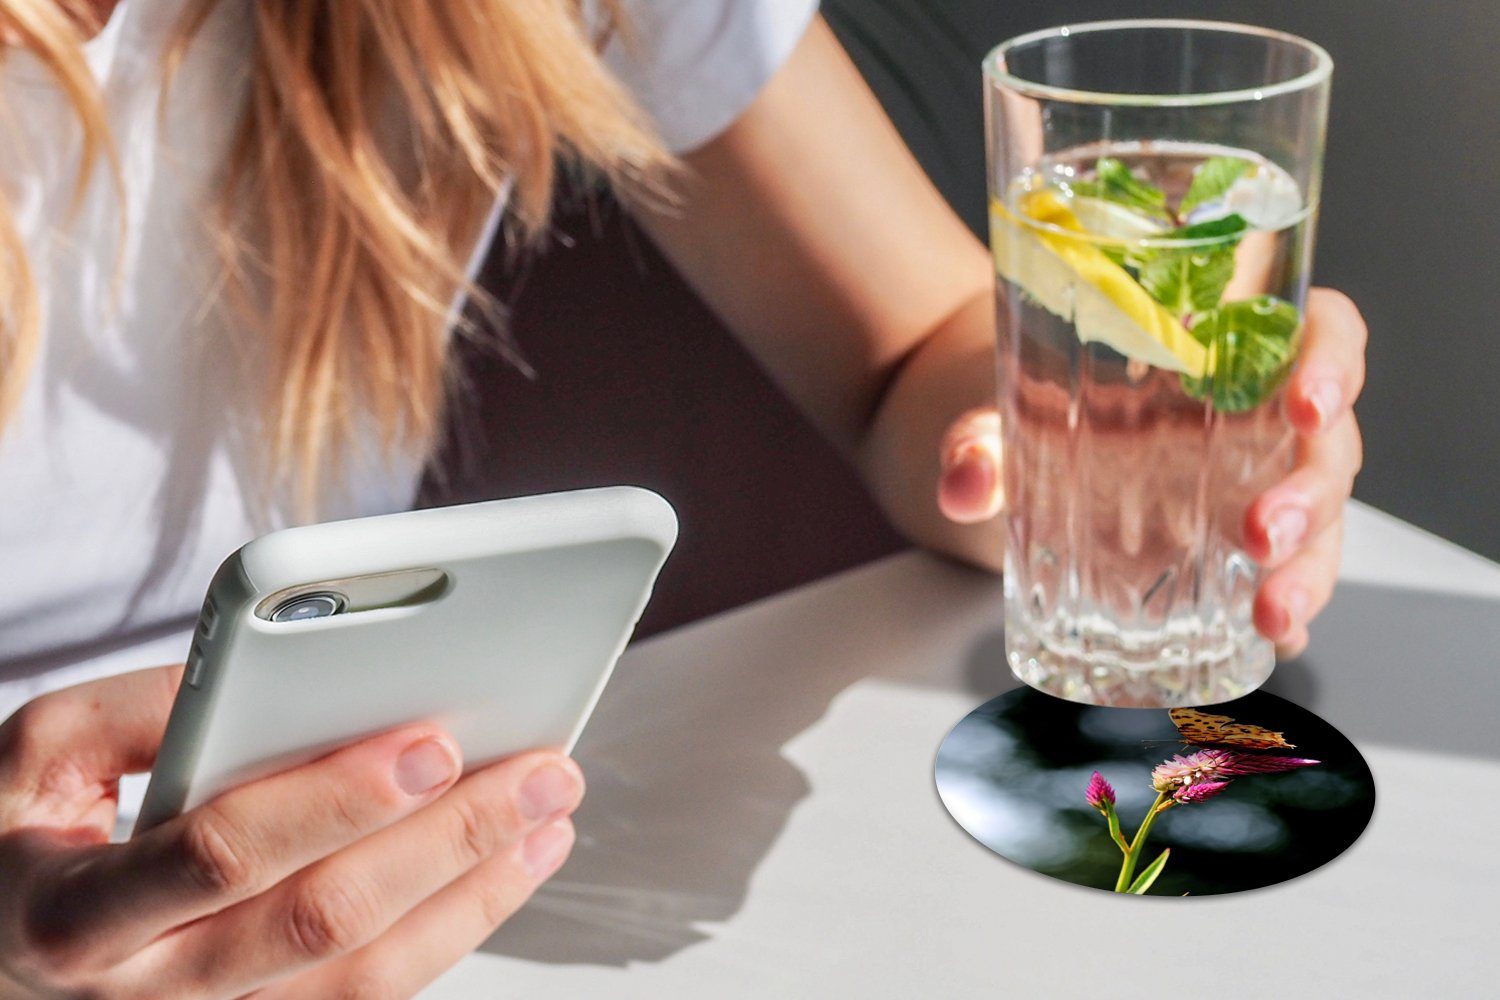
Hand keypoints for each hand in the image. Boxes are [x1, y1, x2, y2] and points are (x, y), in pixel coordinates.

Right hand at [0, 665, 582, 998]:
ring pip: (366, 977)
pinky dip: (453, 931)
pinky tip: (506, 869)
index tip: (432, 741)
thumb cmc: (18, 841)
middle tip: (541, 773)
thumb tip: (278, 673)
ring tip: (551, 816)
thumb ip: (142, 709)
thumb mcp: (37, 756)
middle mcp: (150, 992)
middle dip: (448, 842)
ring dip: (476, 893)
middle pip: (325, 921)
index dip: (336, 800)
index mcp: (80, 913)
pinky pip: (369, 995)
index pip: (226, 855)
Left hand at [936, 287, 1365, 657]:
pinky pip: (1281, 577)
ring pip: (1320, 522)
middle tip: (1265, 535)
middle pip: (1328, 444)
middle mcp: (1255, 419)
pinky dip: (1290, 613)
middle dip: (1311, 495)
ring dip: (1310, 570)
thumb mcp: (999, 409)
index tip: (1307, 401)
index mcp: (1224, 352)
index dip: (1334, 360)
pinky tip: (1275, 643)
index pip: (1320, 330)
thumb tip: (963, 483)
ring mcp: (1251, 488)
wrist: (1005, 445)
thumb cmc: (1029, 400)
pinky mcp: (1231, 551)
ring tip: (1273, 616)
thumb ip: (978, 440)